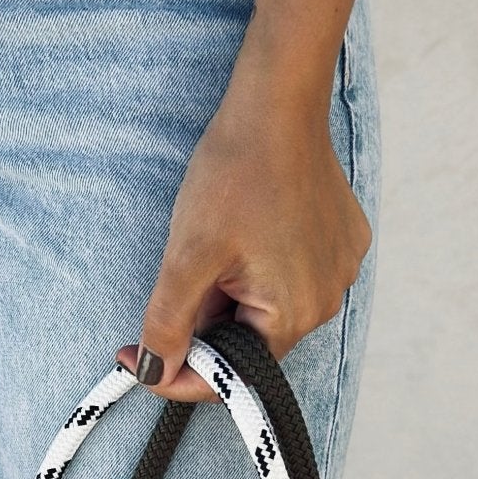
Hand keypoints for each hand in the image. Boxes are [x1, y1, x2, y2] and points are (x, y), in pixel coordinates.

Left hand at [118, 76, 370, 401]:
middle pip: (247, 341)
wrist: (279, 102)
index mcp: (294, 313)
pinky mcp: (342, 244)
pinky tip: (247, 228)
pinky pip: (292, 276)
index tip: (134, 358)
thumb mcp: (188, 253)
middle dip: (204, 324)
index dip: (176, 374)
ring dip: (230, 294)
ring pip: (266, 308)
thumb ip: (169, 322)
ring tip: (216, 242)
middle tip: (177, 278)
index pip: (228, 376)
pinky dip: (261, 267)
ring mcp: (340, 271)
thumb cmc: (236, 172)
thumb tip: (153, 372)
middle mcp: (327, 301)